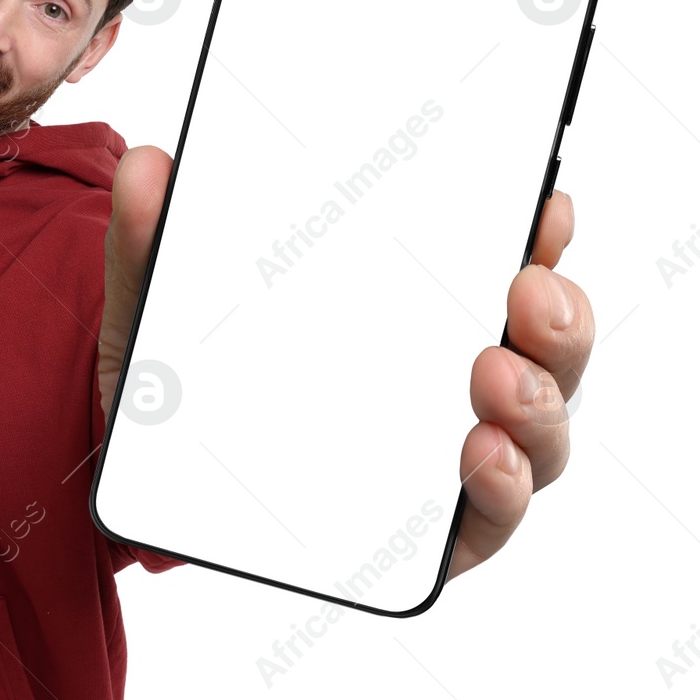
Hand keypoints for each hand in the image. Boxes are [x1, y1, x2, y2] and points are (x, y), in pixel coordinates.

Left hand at [95, 151, 593, 583]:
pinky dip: (500, 490)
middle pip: (542, 347)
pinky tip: (482, 458)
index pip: (496, 265)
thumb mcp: (161, 303)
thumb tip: (143, 166)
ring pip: (535, 431)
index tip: (545, 205)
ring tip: (497, 376)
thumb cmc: (187, 381)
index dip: (537, 235)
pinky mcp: (426, 533)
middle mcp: (446, 380)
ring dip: (536, 402)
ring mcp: (444, 456)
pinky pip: (487, 520)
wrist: (147, 484)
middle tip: (527, 291)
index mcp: (407, 308)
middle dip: (556, 316)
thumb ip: (152, 239)